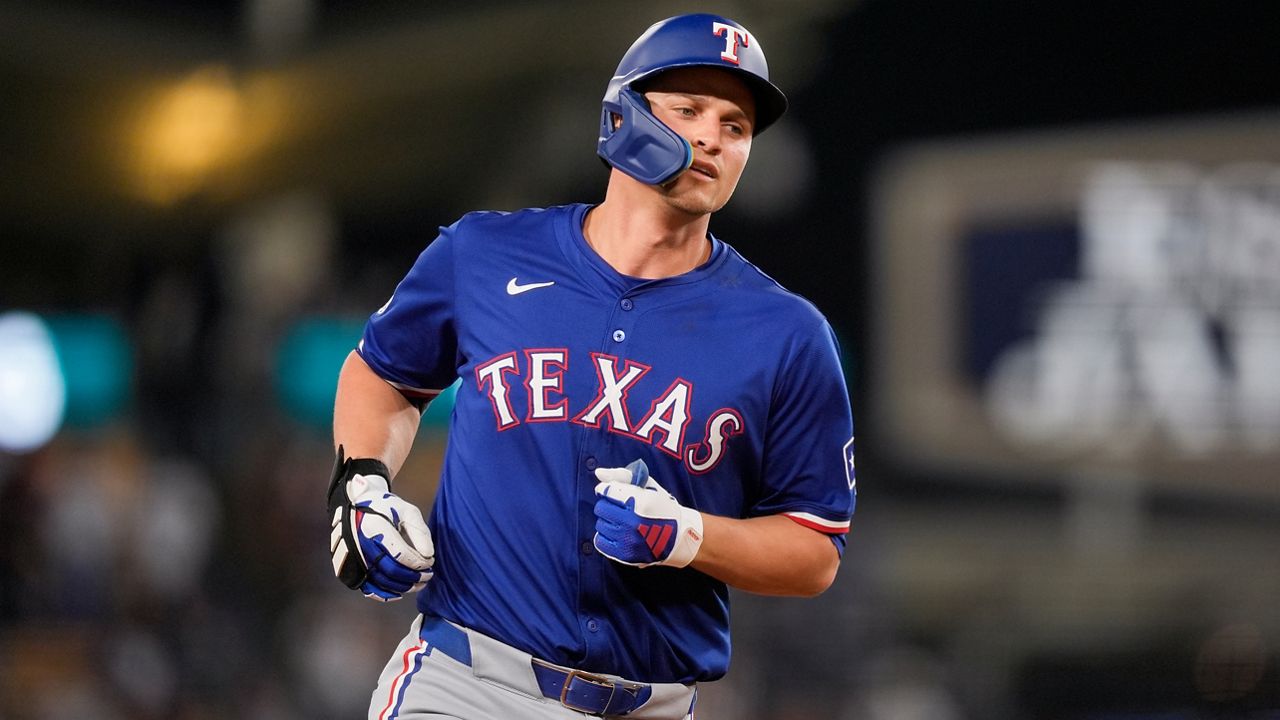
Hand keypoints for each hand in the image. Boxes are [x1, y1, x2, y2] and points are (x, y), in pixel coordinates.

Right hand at [328, 449, 433, 600]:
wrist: (359, 506)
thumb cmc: (388, 508)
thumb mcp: (407, 511)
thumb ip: (420, 532)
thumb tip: (429, 556)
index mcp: (375, 527)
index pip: (400, 553)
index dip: (418, 562)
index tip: (431, 562)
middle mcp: (361, 544)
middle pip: (391, 569)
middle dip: (413, 576)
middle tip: (429, 575)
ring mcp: (354, 557)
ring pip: (381, 581)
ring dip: (403, 587)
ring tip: (420, 583)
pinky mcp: (351, 568)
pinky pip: (368, 588)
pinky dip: (385, 594)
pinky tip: (401, 592)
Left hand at [592, 459, 703, 567]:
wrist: (678, 536)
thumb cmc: (661, 507)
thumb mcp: (648, 485)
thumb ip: (622, 475)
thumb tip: (598, 472)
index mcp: (641, 502)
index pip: (609, 490)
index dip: (608, 489)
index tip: (613, 492)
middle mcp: (633, 521)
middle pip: (601, 507)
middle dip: (608, 504)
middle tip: (620, 508)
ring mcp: (628, 540)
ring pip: (600, 524)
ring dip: (608, 521)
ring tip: (622, 521)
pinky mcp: (624, 554)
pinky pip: (600, 541)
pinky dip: (606, 536)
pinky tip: (618, 533)